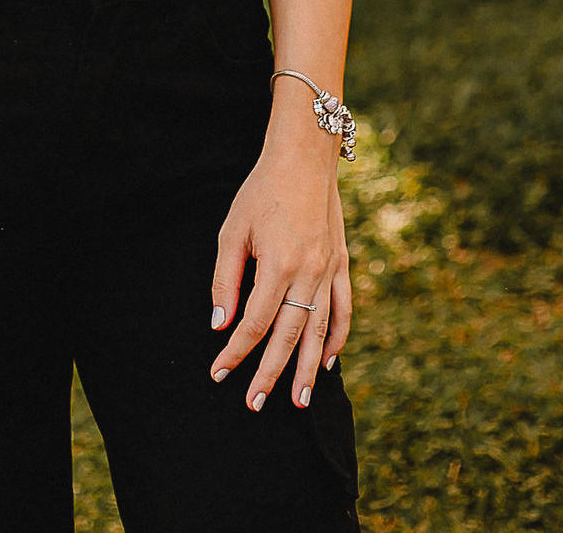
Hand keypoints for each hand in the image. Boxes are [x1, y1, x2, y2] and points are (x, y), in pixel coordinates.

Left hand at [208, 149, 351, 410]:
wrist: (304, 158)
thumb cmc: (261, 191)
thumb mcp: (232, 230)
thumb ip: (226, 280)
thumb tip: (220, 325)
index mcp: (278, 265)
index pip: (253, 323)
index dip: (235, 352)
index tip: (218, 373)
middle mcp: (308, 273)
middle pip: (288, 337)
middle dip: (270, 374)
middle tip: (255, 404)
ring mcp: (330, 270)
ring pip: (319, 332)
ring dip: (309, 369)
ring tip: (299, 402)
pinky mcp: (341, 264)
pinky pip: (344, 310)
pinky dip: (338, 338)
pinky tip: (329, 361)